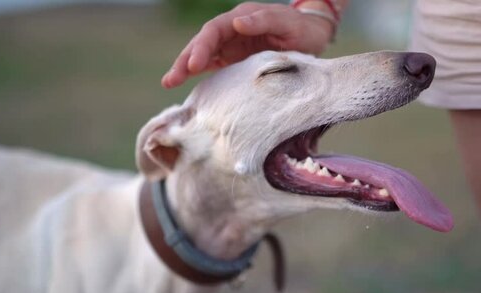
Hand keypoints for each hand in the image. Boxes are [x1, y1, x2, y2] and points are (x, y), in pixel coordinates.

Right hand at [161, 2, 334, 87]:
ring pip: (202, 56)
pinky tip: (185, 86)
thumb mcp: (286, 22)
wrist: (312, 37)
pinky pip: (212, 66)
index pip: (213, 30)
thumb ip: (263, 20)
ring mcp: (231, 46)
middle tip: (171, 79)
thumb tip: (236, 22)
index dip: (202, 46)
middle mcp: (231, 31)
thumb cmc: (301, 28)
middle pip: (202, 44)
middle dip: (185, 60)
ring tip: (168, 82)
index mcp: (240, 18)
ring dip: (185, 68)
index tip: (194, 64)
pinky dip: (197, 75)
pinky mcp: (234, 60)